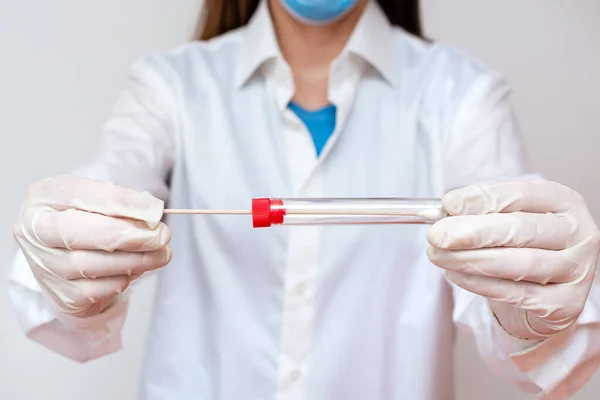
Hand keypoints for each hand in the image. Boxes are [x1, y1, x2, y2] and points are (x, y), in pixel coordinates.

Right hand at [13, 175, 171, 317]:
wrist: (70, 254)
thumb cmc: (88, 219)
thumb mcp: (101, 201)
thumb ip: (123, 203)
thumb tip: (151, 213)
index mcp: (44, 196)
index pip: (84, 196)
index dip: (124, 203)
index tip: (155, 210)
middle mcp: (34, 231)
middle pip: (78, 233)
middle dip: (128, 236)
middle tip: (162, 236)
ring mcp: (43, 265)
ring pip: (89, 265)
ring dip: (134, 260)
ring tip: (161, 253)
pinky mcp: (59, 294)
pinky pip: (95, 291)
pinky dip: (122, 279)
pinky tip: (135, 269)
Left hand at [427, 180, 599, 339]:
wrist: (542, 292)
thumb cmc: (521, 246)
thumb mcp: (504, 219)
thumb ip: (480, 212)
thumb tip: (447, 211)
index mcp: (564, 201)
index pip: (522, 194)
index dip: (483, 199)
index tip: (448, 204)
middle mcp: (579, 233)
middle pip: (520, 229)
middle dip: (471, 232)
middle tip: (436, 235)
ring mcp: (577, 270)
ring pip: (519, 263)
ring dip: (470, 259)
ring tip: (437, 255)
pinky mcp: (566, 304)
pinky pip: (516, 293)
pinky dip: (479, 284)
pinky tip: (454, 274)